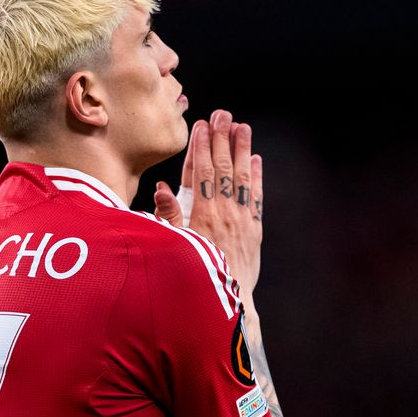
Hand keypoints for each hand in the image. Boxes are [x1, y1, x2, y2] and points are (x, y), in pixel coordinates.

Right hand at [155, 109, 262, 303]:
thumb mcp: (174, 246)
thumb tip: (160, 189)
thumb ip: (169, 217)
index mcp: (202, 215)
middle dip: (222, 139)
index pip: (200, 173)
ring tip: (242, 127)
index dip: (201, 147)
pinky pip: (256, 197)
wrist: (227, 302)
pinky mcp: (254, 230)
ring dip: (241, 150)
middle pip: (222, 168)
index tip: (202, 126)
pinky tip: (256, 160)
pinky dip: (256, 177)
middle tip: (223, 115)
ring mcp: (242, 220)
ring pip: (241, 177)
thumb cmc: (195, 276)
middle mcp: (224, 213)